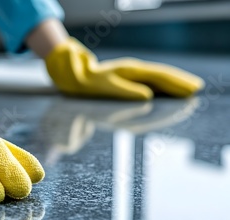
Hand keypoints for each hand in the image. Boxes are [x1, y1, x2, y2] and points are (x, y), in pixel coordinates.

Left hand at [45, 38, 204, 99]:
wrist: (74, 76)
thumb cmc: (88, 83)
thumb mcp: (105, 87)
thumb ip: (126, 91)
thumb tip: (147, 97)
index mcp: (130, 71)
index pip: (158, 77)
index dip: (175, 83)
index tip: (190, 90)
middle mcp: (133, 71)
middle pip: (161, 76)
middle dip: (179, 82)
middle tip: (197, 89)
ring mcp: (131, 75)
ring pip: (157, 79)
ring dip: (173, 85)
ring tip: (189, 90)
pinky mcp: (128, 81)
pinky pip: (149, 83)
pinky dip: (161, 88)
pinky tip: (168, 93)